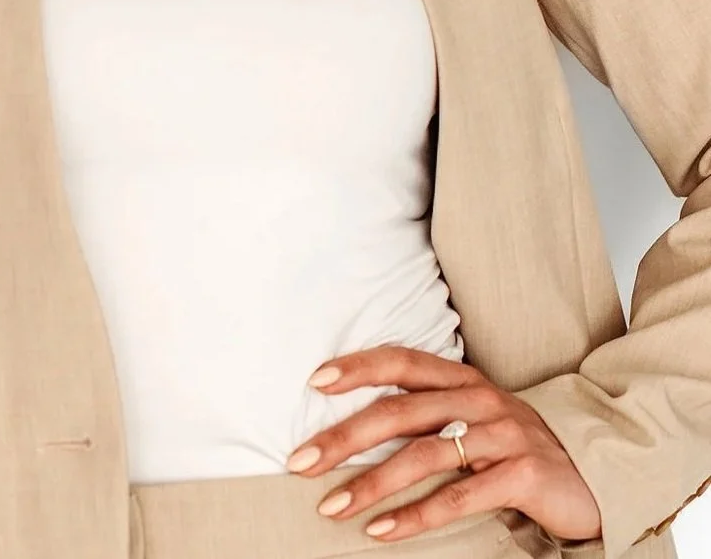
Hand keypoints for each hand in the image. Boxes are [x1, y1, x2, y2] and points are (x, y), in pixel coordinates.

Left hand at [285, 344, 601, 543]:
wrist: (592, 474)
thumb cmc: (515, 449)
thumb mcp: (473, 420)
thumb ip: (428, 415)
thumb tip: (357, 429)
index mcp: (462, 379)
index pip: (401, 361)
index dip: (358, 367)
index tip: (315, 381)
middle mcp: (479, 399)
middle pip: (400, 410)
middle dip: (345, 436)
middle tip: (300, 460)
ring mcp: (502, 434)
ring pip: (422, 454)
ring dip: (370, 483)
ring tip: (332, 506)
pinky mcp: (522, 473)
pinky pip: (457, 495)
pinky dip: (414, 515)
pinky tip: (381, 530)